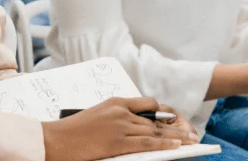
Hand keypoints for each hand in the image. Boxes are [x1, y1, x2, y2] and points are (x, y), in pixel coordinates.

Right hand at [42, 97, 190, 160]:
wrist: (55, 140)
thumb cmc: (73, 131)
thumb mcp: (97, 116)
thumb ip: (117, 118)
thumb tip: (135, 127)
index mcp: (115, 102)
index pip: (148, 104)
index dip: (164, 113)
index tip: (174, 119)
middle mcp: (121, 111)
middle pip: (156, 119)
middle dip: (176, 126)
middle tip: (192, 131)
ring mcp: (120, 126)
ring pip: (155, 131)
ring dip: (176, 136)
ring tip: (191, 140)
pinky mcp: (118, 142)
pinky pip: (147, 142)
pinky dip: (164, 144)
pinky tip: (177, 146)